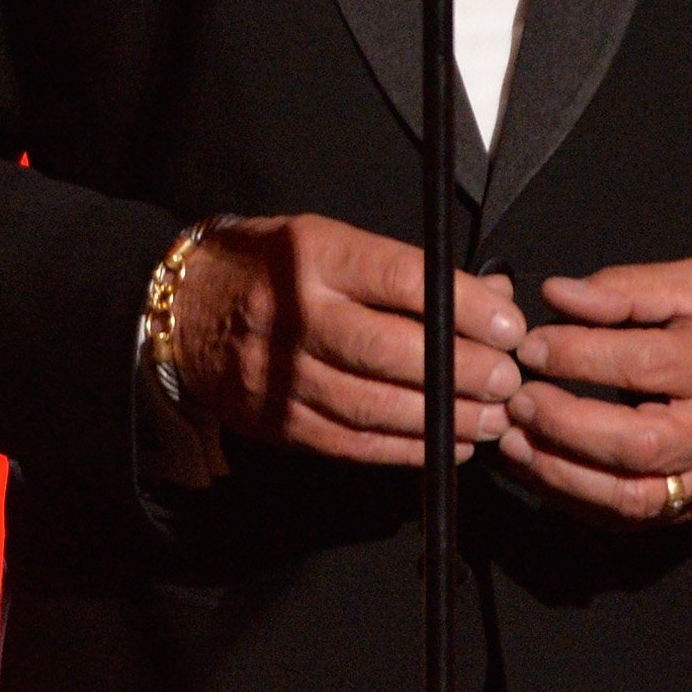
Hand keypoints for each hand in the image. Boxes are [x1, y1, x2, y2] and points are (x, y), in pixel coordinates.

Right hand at [173, 214, 525, 466]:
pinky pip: (351, 443)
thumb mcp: (329, 242)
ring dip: (443, 418)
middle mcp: (296, 315)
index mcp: (314, 256)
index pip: (402, 280)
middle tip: (507, 380)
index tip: (508, 325)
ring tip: (490, 418)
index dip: (463, 307)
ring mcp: (283, 375)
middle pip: (390, 350)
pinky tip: (447, 444)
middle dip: (461, 370)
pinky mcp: (278, 423)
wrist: (184, 312)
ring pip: (374, 405)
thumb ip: (408, 271)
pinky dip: (406, 449)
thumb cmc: (270, 269)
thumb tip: (492, 296)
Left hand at [500, 259, 691, 526]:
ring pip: (632, 497)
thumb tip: (558, 296)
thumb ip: (631, 288)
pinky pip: (639, 519)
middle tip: (518, 399)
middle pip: (635, 444)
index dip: (579, 356)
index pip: (644, 364)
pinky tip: (547, 472)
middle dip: (564, 425)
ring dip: (563, 475)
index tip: (533, 345)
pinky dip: (583, 502)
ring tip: (517, 442)